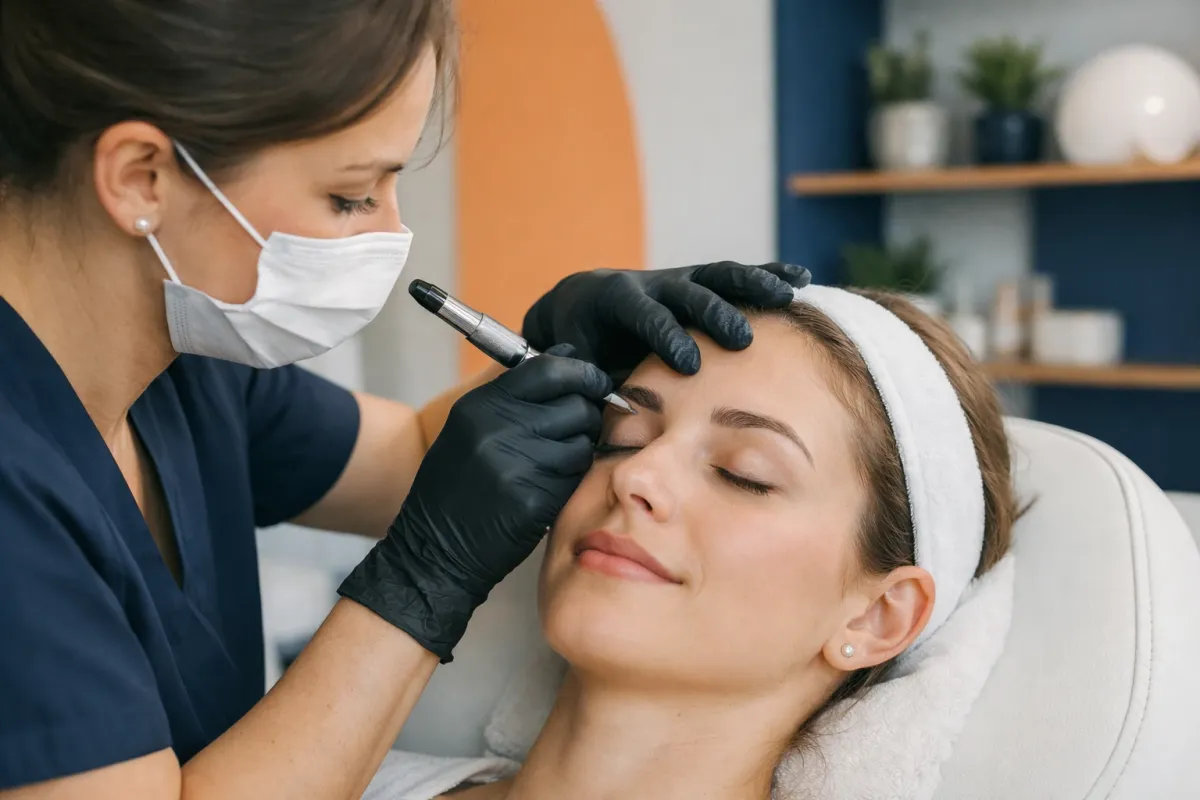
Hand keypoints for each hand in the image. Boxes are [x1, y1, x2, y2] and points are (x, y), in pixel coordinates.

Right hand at [338, 345, 611, 661]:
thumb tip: (570, 357)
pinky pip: (577, 475)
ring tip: (552, 465)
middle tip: (575, 430)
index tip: (594, 382)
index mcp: (480, 406)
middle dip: (586, 415)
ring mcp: (517, 465)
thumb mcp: (471, 429)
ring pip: (582, 441)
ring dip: (578, 450)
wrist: (434, 550)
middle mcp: (497, 429)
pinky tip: (546, 488)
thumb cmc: (457, 486)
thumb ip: (517, 395)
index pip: (548, 369)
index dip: (581, 372)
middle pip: (575, 403)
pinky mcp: (535, 500)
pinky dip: (570, 479)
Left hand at [522, 261, 810, 380]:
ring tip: (789, 296)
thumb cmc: (580, 343)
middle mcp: (653, 284)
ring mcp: (680, 279)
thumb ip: (582, 377)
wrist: (583, 304)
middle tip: (740, 338)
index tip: (689, 364)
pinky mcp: (701, 282)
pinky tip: (802, 280)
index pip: (645, 316)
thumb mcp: (572, 359)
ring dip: (754, 285)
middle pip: (688, 292)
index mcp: (616, 301)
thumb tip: (593, 401)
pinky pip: (737, 277)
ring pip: (719, 276)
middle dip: (715, 313)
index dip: (666, 336)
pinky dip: (769, 276)